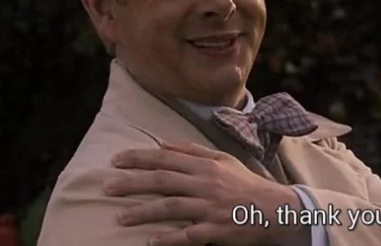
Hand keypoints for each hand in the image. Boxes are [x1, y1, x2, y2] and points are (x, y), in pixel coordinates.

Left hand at [104, 142, 306, 245]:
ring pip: (170, 208)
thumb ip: (192, 151)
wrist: (273, 207)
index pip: (164, 159)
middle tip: (107, 187)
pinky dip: (168, 239)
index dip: (138, 158)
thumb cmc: (243, 181)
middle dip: (132, 184)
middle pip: (162, 182)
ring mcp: (209, 208)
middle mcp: (204, 184)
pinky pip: (187, 236)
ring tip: (120, 217)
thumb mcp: (221, 159)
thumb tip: (164, 145)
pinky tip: (150, 241)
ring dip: (143, 213)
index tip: (116, 160)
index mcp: (204, 165)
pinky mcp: (215, 231)